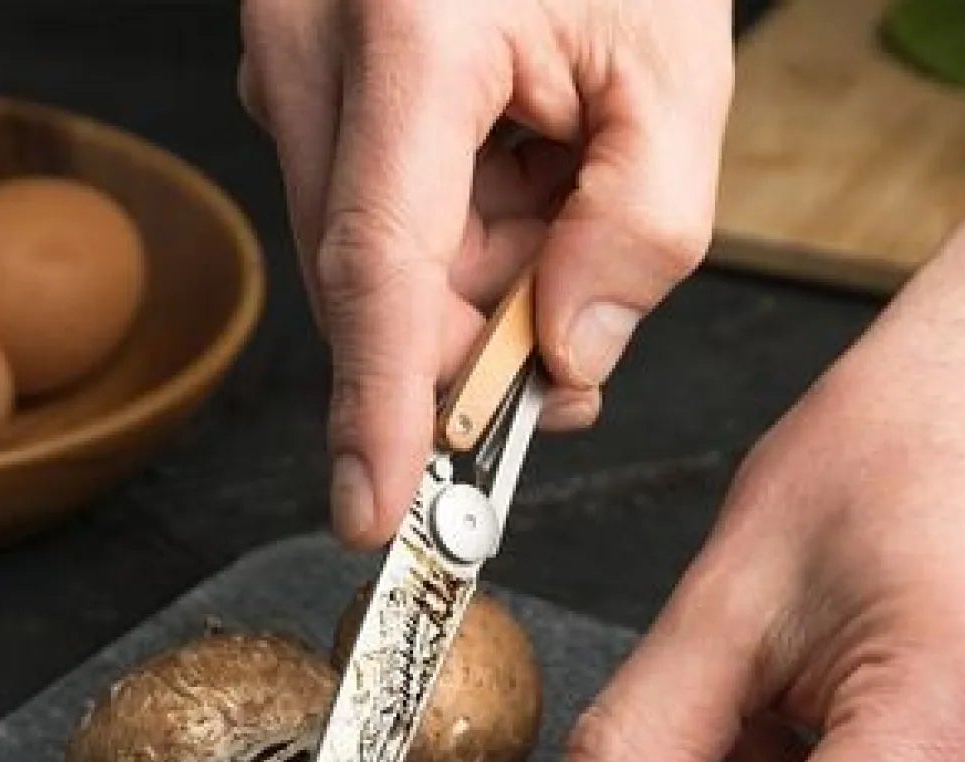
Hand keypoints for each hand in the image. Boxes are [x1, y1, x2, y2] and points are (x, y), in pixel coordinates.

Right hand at [238, 0, 734, 545]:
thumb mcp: (676, 66)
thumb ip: (643, 231)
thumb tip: (567, 359)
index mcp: (408, 33)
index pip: (380, 265)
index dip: (376, 406)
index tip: (373, 511)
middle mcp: (313, 50)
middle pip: (375, 287)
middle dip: (477, 339)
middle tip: (570, 315)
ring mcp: (287, 65)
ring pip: (370, 267)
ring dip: (471, 280)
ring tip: (548, 189)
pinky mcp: (298, 87)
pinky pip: (364, 220)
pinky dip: (447, 238)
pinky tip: (503, 172)